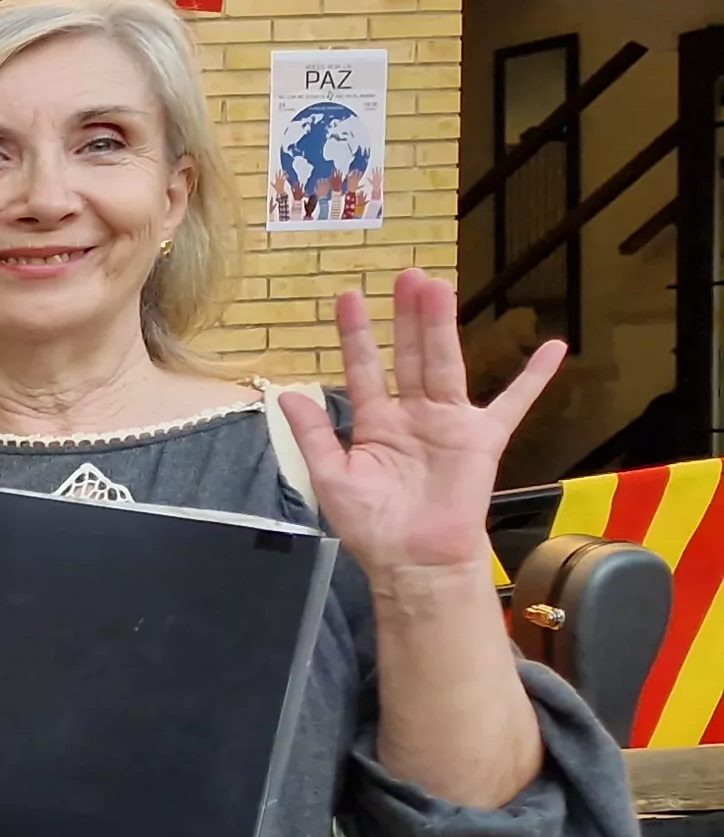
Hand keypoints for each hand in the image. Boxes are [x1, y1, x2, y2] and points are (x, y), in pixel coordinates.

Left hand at [282, 270, 563, 580]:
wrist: (414, 562)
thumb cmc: (372, 526)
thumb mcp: (331, 477)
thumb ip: (313, 433)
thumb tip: (284, 393)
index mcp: (376, 424)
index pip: (364, 369)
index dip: (356, 335)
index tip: (348, 297)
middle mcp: (413, 415)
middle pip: (409, 355)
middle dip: (406, 317)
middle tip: (406, 275)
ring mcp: (449, 424)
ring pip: (445, 364)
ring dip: (442, 326)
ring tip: (438, 286)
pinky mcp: (482, 439)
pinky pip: (514, 403)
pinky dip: (534, 378)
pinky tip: (552, 347)